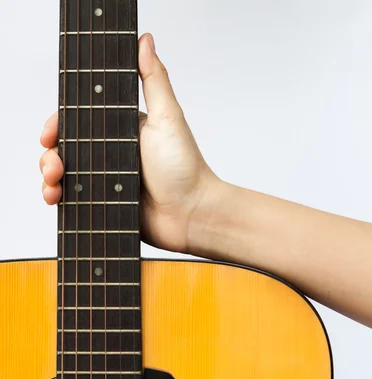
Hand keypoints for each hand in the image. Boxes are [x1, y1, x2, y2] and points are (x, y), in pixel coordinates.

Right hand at [40, 33, 219, 253]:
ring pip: (64, 173)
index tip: (49, 134)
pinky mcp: (105, 203)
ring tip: (55, 183)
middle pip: (66, 147)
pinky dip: (58, 198)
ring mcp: (106, 180)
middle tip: (54, 163)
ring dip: (50, 175)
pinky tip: (56, 199)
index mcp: (121, 129)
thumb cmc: (184, 168)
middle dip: (50, 154)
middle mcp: (110, 153)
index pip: (78, 120)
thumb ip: (153, 79)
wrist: (192, 214)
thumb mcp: (168, 117)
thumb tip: (145, 40)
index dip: (58, 125)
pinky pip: (73, 199)